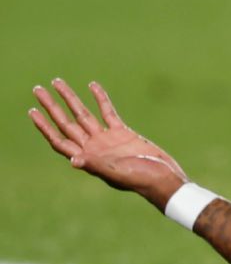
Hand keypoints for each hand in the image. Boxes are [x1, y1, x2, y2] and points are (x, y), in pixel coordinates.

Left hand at [29, 80, 187, 210]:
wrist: (163, 177)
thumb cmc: (140, 180)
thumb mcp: (116, 174)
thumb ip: (96, 165)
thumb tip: (73, 161)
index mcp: (88, 157)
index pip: (60, 140)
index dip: (45, 127)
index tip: (33, 111)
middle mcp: (93, 147)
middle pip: (66, 123)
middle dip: (52, 107)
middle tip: (38, 90)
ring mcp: (107, 139)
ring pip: (84, 114)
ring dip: (71, 99)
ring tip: (58, 82)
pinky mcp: (123, 133)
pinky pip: (108, 112)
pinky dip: (100, 98)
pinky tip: (92, 85)